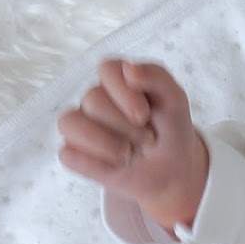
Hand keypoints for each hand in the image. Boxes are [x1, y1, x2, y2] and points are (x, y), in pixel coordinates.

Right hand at [56, 59, 208, 231]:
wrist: (171, 174)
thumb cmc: (170, 133)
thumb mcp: (175, 102)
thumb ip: (157, 77)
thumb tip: (129, 68)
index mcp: (117, 80)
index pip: (107, 69)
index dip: (126, 93)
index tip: (145, 115)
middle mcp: (93, 99)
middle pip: (93, 100)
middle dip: (127, 126)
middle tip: (147, 139)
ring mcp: (80, 125)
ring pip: (70, 123)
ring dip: (108, 145)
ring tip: (129, 154)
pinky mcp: (72, 153)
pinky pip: (69, 155)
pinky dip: (95, 165)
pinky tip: (115, 166)